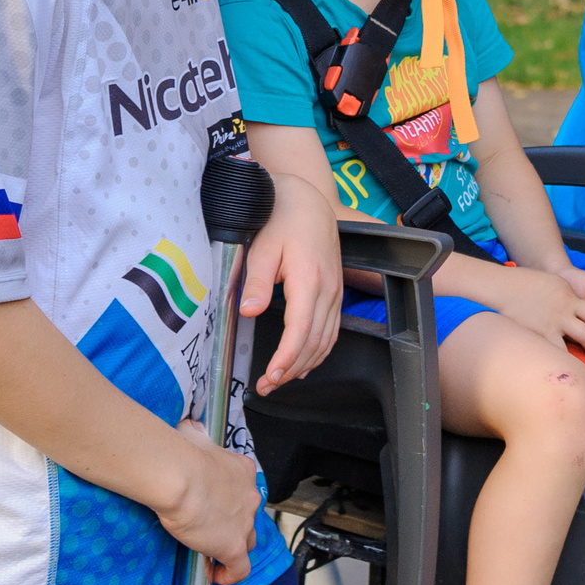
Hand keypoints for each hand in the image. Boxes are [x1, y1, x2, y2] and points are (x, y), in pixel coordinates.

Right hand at [156, 419, 259, 584]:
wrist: (180, 476)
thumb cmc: (183, 454)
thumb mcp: (193, 435)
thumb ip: (195, 435)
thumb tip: (186, 429)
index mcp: (243, 470)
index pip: (243, 489)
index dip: (229, 501)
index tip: (212, 507)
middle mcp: (250, 496)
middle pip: (248, 516)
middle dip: (233, 523)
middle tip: (209, 530)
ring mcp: (244, 522)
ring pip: (247, 541)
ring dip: (232, 547)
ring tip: (210, 552)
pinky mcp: (233, 546)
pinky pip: (240, 568)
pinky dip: (230, 574)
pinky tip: (215, 575)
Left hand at [240, 174, 342, 393]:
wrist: (307, 198)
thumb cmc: (282, 218)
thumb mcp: (262, 247)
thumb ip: (256, 281)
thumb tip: (248, 311)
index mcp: (308, 279)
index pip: (301, 330)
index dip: (286, 358)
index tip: (270, 376)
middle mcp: (328, 288)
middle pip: (315, 341)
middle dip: (292, 369)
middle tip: (267, 385)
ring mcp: (335, 290)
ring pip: (327, 339)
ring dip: (306, 364)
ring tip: (281, 379)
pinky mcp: (335, 290)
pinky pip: (333, 328)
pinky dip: (320, 350)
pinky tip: (306, 362)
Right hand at [487, 262, 584, 353]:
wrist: (509, 288)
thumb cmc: (534, 286)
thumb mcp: (559, 285)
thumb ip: (574, 297)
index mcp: (572, 298)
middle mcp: (567, 310)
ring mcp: (555, 323)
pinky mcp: (542, 333)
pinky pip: (561, 350)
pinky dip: (570, 358)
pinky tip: (574, 363)